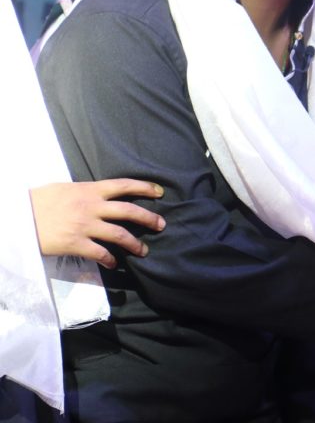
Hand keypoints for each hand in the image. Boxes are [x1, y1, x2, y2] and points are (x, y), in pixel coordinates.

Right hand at [29, 179, 165, 268]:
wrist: (18, 217)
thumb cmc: (39, 200)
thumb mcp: (65, 188)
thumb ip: (86, 191)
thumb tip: (100, 193)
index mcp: (89, 190)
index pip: (123, 185)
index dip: (144, 188)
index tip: (159, 192)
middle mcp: (91, 207)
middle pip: (128, 211)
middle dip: (148, 218)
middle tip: (162, 225)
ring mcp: (85, 226)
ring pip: (119, 235)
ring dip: (135, 244)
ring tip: (144, 251)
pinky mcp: (75, 244)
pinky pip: (100, 253)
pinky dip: (110, 259)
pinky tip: (115, 264)